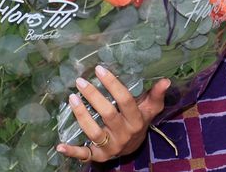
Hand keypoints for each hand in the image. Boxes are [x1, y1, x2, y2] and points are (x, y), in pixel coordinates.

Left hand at [55, 65, 169, 163]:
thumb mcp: (148, 109)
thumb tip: (166, 80)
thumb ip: (155, 96)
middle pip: (108, 114)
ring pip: (95, 133)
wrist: (133, 148)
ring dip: (81, 116)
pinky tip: (60, 145)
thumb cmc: (138, 121)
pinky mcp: (99, 156)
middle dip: (93, 96)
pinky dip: (72, 151)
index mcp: (136, 121)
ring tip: (72, 98)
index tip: (99, 69)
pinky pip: (85, 155)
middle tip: (80, 81)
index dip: (112, 84)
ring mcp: (111, 147)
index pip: (125, 101)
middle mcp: (124, 135)